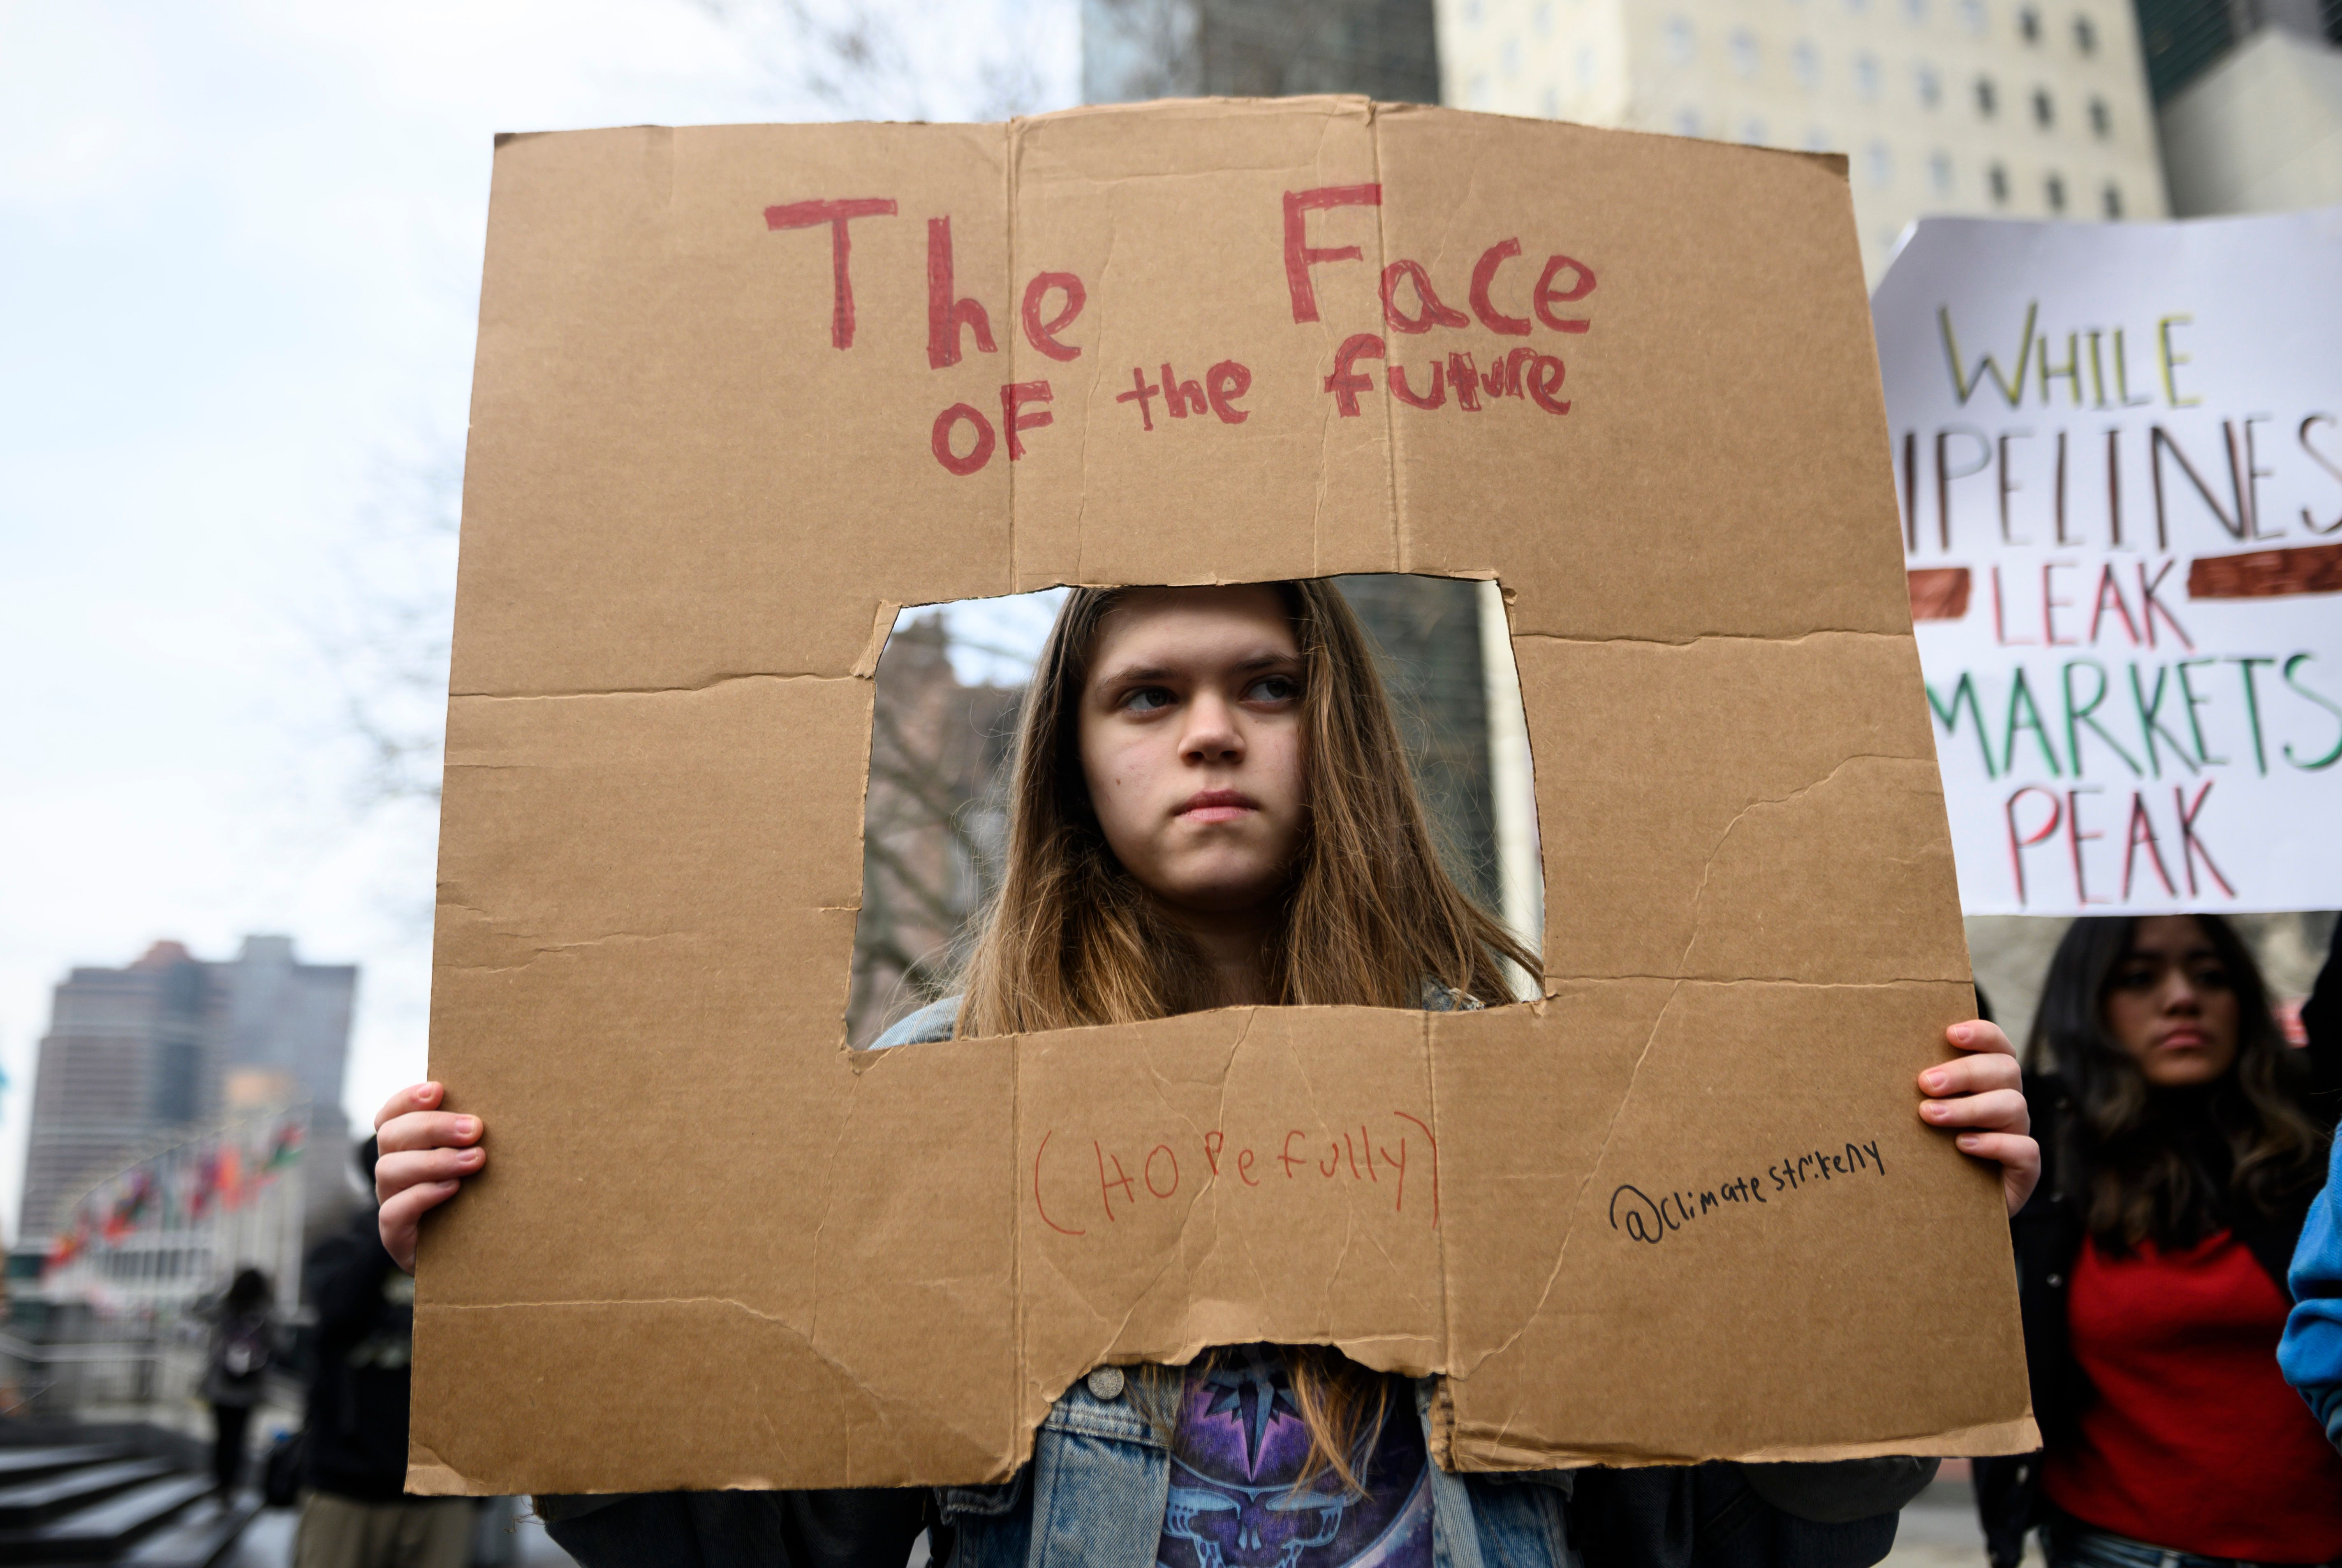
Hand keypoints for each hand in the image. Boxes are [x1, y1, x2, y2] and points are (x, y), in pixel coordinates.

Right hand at [375, 1082, 484, 1271]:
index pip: (391, 1115)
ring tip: (475, 1159)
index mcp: (406, 1147)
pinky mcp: (395, 1237)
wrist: (476, 1258)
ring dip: (434, 1160)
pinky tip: (452, 1189)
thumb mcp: (476, 1161)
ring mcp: (390, 1203)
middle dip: (433, 1127)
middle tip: (475, 1128)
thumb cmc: (481, 1198)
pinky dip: (422, 1195)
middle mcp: (393, 1172)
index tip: (438, 1089)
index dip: (407, 1099)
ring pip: (390, 1170)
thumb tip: (506, 1100)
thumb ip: (474, 1136)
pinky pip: (393, 1212)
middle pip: (391, 1136)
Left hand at [1917, 1020, 2038, 1215]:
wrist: (1945, 1204)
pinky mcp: (2025, 1169)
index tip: (1950, 1033)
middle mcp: (2007, 1101)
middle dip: (1964, 1073)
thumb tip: (1873, 1060)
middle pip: (2004, 1070)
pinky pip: (2024, 1149)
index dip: (1981, 1034)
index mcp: (1988, 1080)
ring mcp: (2018, 1133)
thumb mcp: (1921, 1111)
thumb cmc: (1927, 1146)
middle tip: (1925, 1083)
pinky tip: (1963, 1145)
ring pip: (2012, 1105)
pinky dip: (1994, 1144)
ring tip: (1930, 1115)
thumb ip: (1916, 1088)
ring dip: (1969, 1107)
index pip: (1997, 1045)